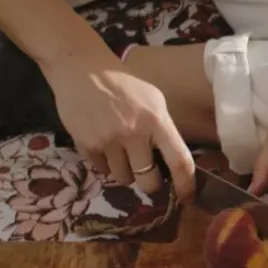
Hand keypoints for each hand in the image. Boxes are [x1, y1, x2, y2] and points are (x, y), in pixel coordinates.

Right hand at [50, 55, 194, 200]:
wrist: (81, 69)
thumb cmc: (124, 85)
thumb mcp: (154, 100)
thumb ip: (163, 129)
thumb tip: (173, 162)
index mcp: (157, 121)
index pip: (180, 161)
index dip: (186, 185)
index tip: (186, 197)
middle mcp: (134, 134)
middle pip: (149, 181)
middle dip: (151, 184)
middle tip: (149, 176)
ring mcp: (108, 140)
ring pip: (124, 179)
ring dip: (126, 172)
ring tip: (122, 154)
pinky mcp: (86, 144)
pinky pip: (102, 170)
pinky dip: (105, 164)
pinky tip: (104, 145)